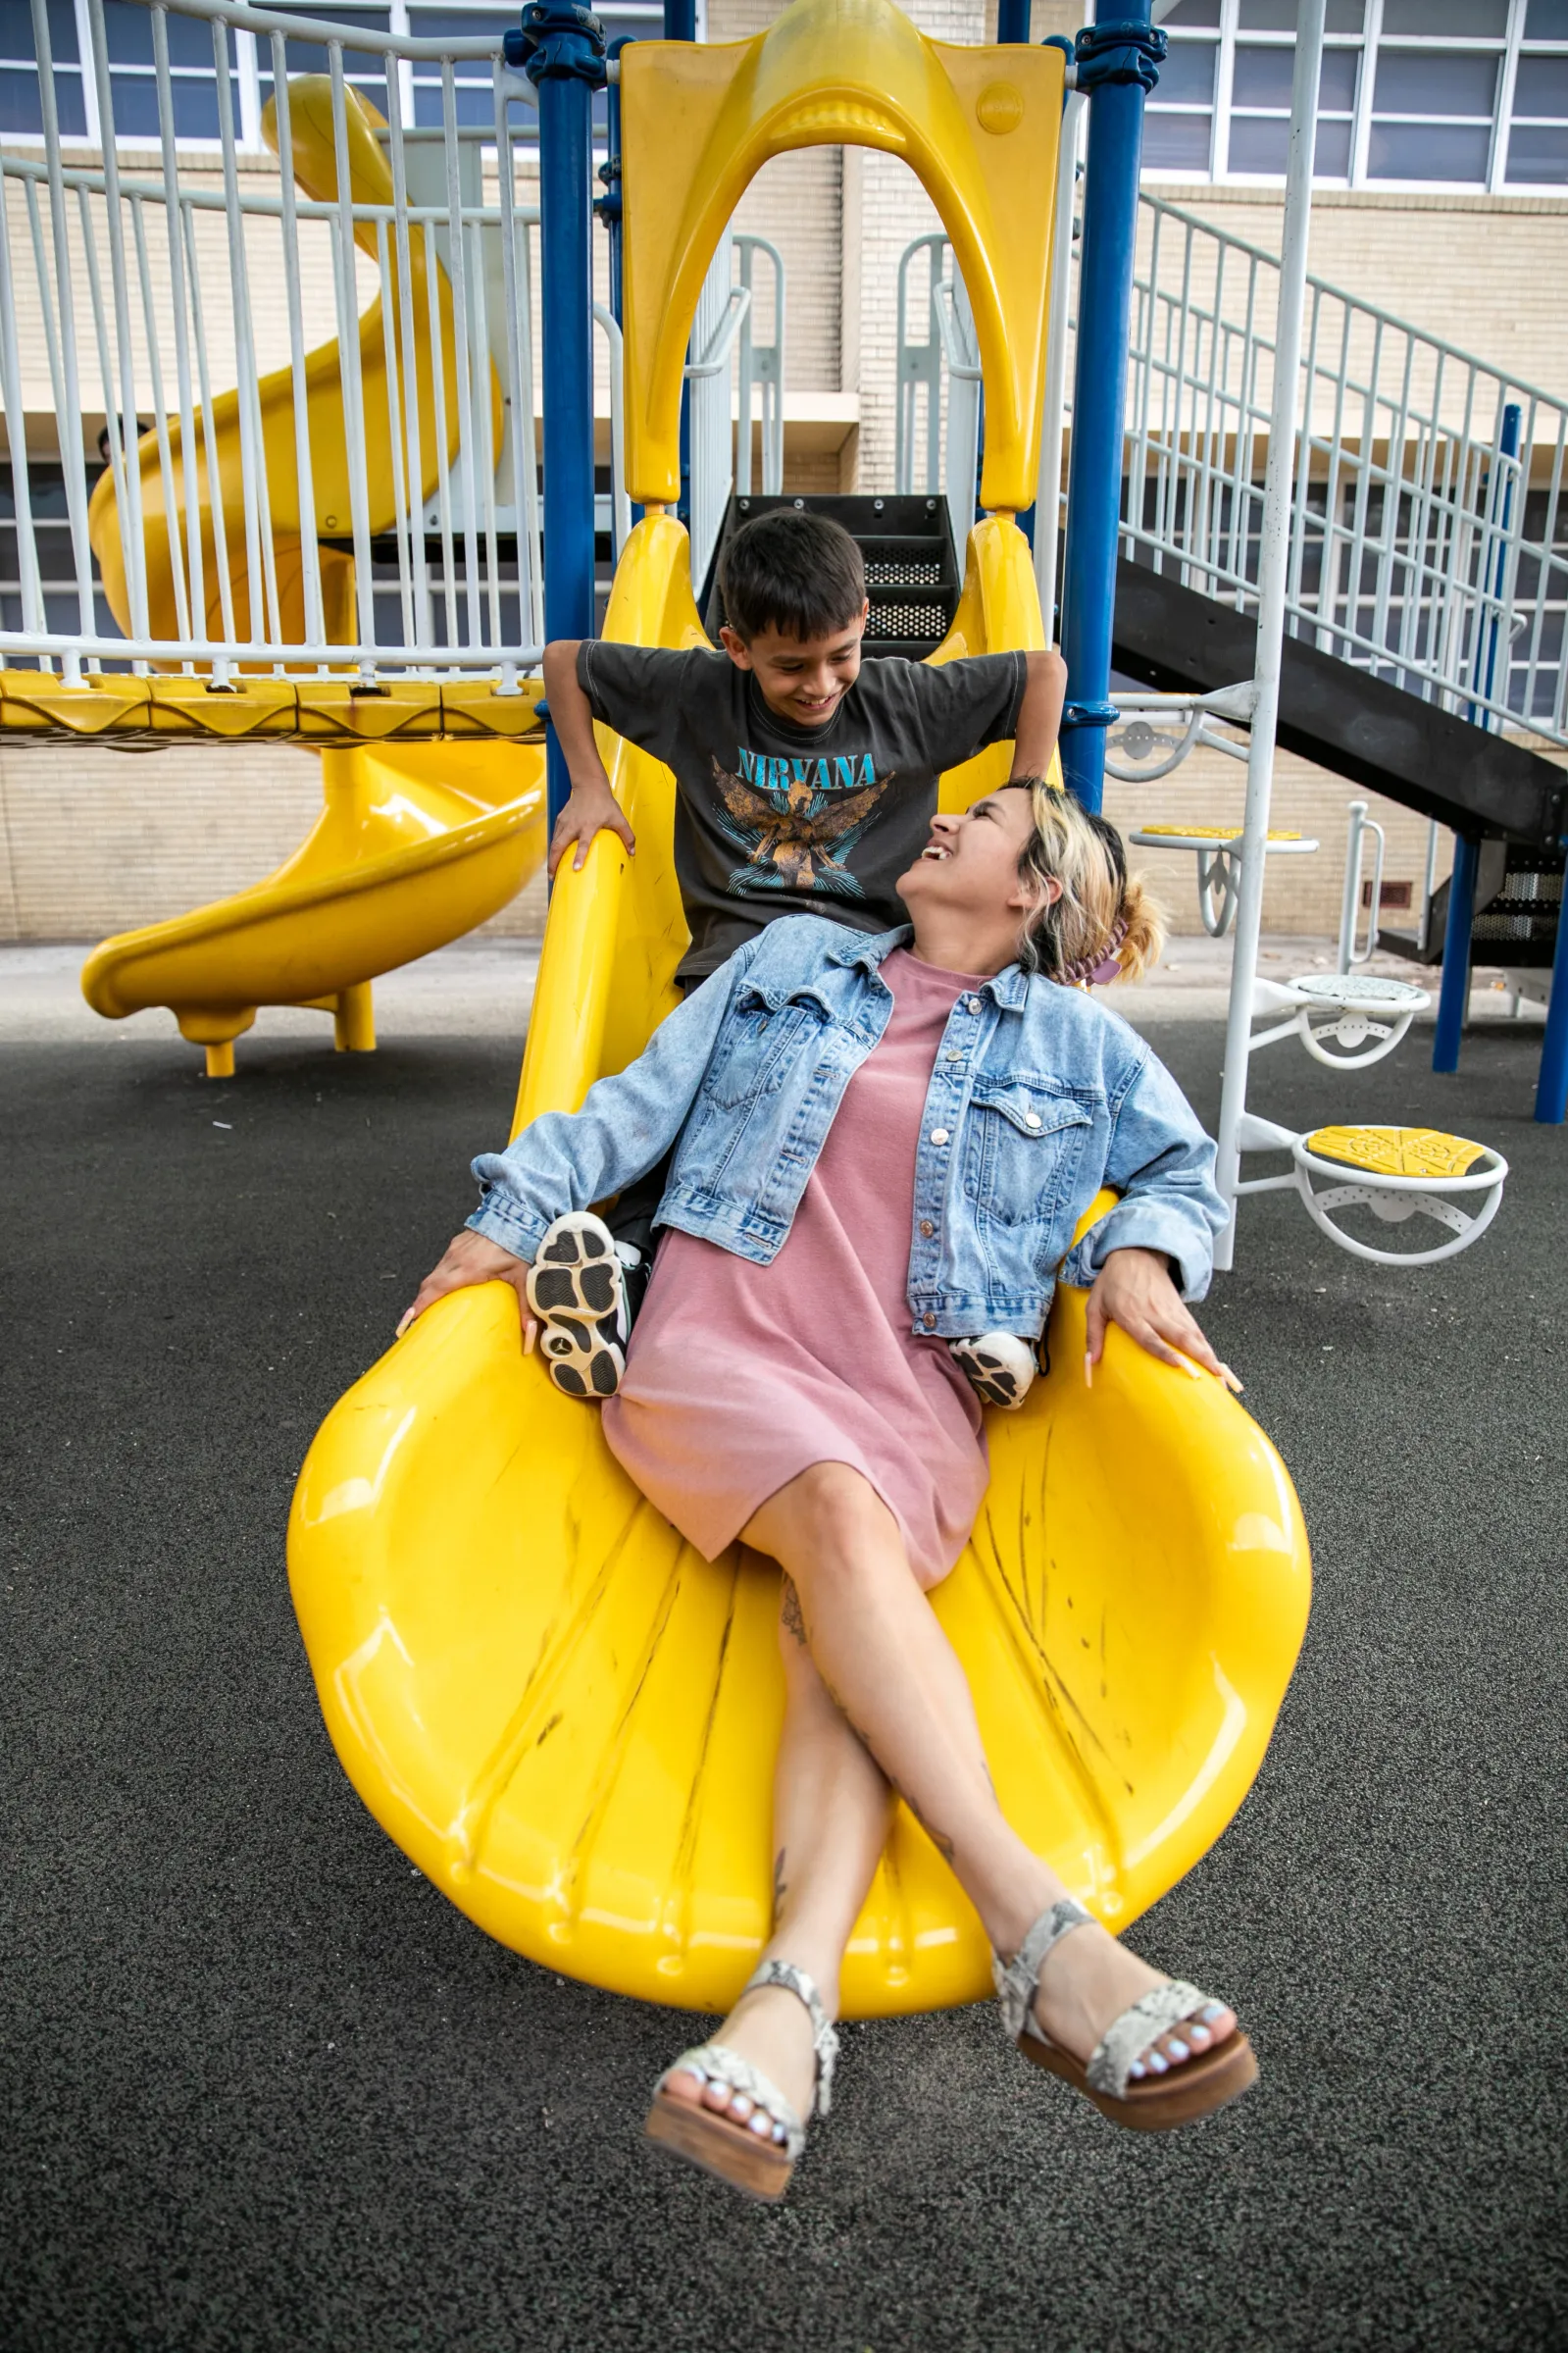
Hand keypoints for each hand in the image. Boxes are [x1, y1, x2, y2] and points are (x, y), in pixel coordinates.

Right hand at [396, 1229, 536, 1346]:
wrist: (517, 1213)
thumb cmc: (520, 1243)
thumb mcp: (523, 1278)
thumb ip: (525, 1307)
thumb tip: (528, 1334)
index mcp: (469, 1269)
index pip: (436, 1289)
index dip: (421, 1305)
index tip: (410, 1319)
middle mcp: (456, 1259)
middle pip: (429, 1283)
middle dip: (419, 1302)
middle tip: (414, 1320)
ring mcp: (455, 1249)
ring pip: (434, 1273)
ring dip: (429, 1290)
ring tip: (428, 1306)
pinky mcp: (457, 1243)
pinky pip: (442, 1263)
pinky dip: (439, 1277)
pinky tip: (446, 1285)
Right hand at [547, 776, 635, 877]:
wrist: (589, 785)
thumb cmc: (604, 803)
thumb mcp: (619, 818)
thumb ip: (627, 835)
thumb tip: (632, 853)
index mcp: (589, 825)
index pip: (583, 843)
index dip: (579, 856)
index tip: (576, 869)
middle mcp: (574, 824)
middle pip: (559, 845)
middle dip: (554, 862)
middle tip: (553, 877)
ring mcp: (565, 822)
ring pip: (554, 842)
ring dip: (552, 858)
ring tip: (552, 872)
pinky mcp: (560, 819)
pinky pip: (555, 836)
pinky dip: (554, 847)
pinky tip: (555, 856)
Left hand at [1084, 1247, 1240, 1391]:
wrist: (1136, 1254)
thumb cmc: (1113, 1281)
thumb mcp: (1095, 1306)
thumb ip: (1093, 1335)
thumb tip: (1090, 1362)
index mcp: (1132, 1315)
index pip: (1150, 1337)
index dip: (1165, 1352)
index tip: (1179, 1365)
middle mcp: (1155, 1314)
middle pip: (1181, 1338)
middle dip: (1199, 1358)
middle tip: (1213, 1378)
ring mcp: (1171, 1311)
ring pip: (1193, 1335)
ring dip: (1208, 1355)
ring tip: (1220, 1375)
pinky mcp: (1180, 1309)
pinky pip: (1196, 1330)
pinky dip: (1207, 1346)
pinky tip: (1214, 1360)